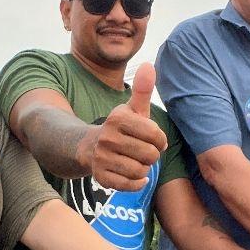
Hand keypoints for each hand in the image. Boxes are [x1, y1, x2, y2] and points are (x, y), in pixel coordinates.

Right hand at [89, 63, 167, 191]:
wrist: (90, 147)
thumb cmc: (122, 128)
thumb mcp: (132, 109)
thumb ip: (142, 89)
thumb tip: (148, 65)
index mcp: (118, 118)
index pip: (155, 135)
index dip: (159, 140)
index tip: (153, 139)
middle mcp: (107, 137)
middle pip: (150, 155)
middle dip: (151, 155)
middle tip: (143, 151)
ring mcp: (102, 158)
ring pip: (141, 171)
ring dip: (144, 169)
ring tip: (135, 161)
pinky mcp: (101, 177)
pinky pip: (130, 185)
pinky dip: (136, 182)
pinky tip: (134, 175)